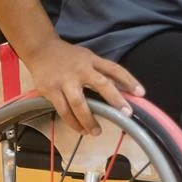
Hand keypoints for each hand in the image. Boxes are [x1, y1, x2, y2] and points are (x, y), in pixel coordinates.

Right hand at [24, 37, 145, 135]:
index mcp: (91, 60)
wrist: (40, 49)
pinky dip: (73, 122)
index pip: (114, 69)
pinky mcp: (50, 90)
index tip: (141, 93)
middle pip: (101, 84)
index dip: (128, 80)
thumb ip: (102, 71)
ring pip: (79, 103)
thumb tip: (123, 89)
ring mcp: (65, 80)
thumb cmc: (68, 57)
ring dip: (89, 120)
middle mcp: (80, 69)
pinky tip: (80, 129)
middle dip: (115, 99)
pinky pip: (63, 110)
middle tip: (126, 114)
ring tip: (96, 132)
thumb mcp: (87, 57)